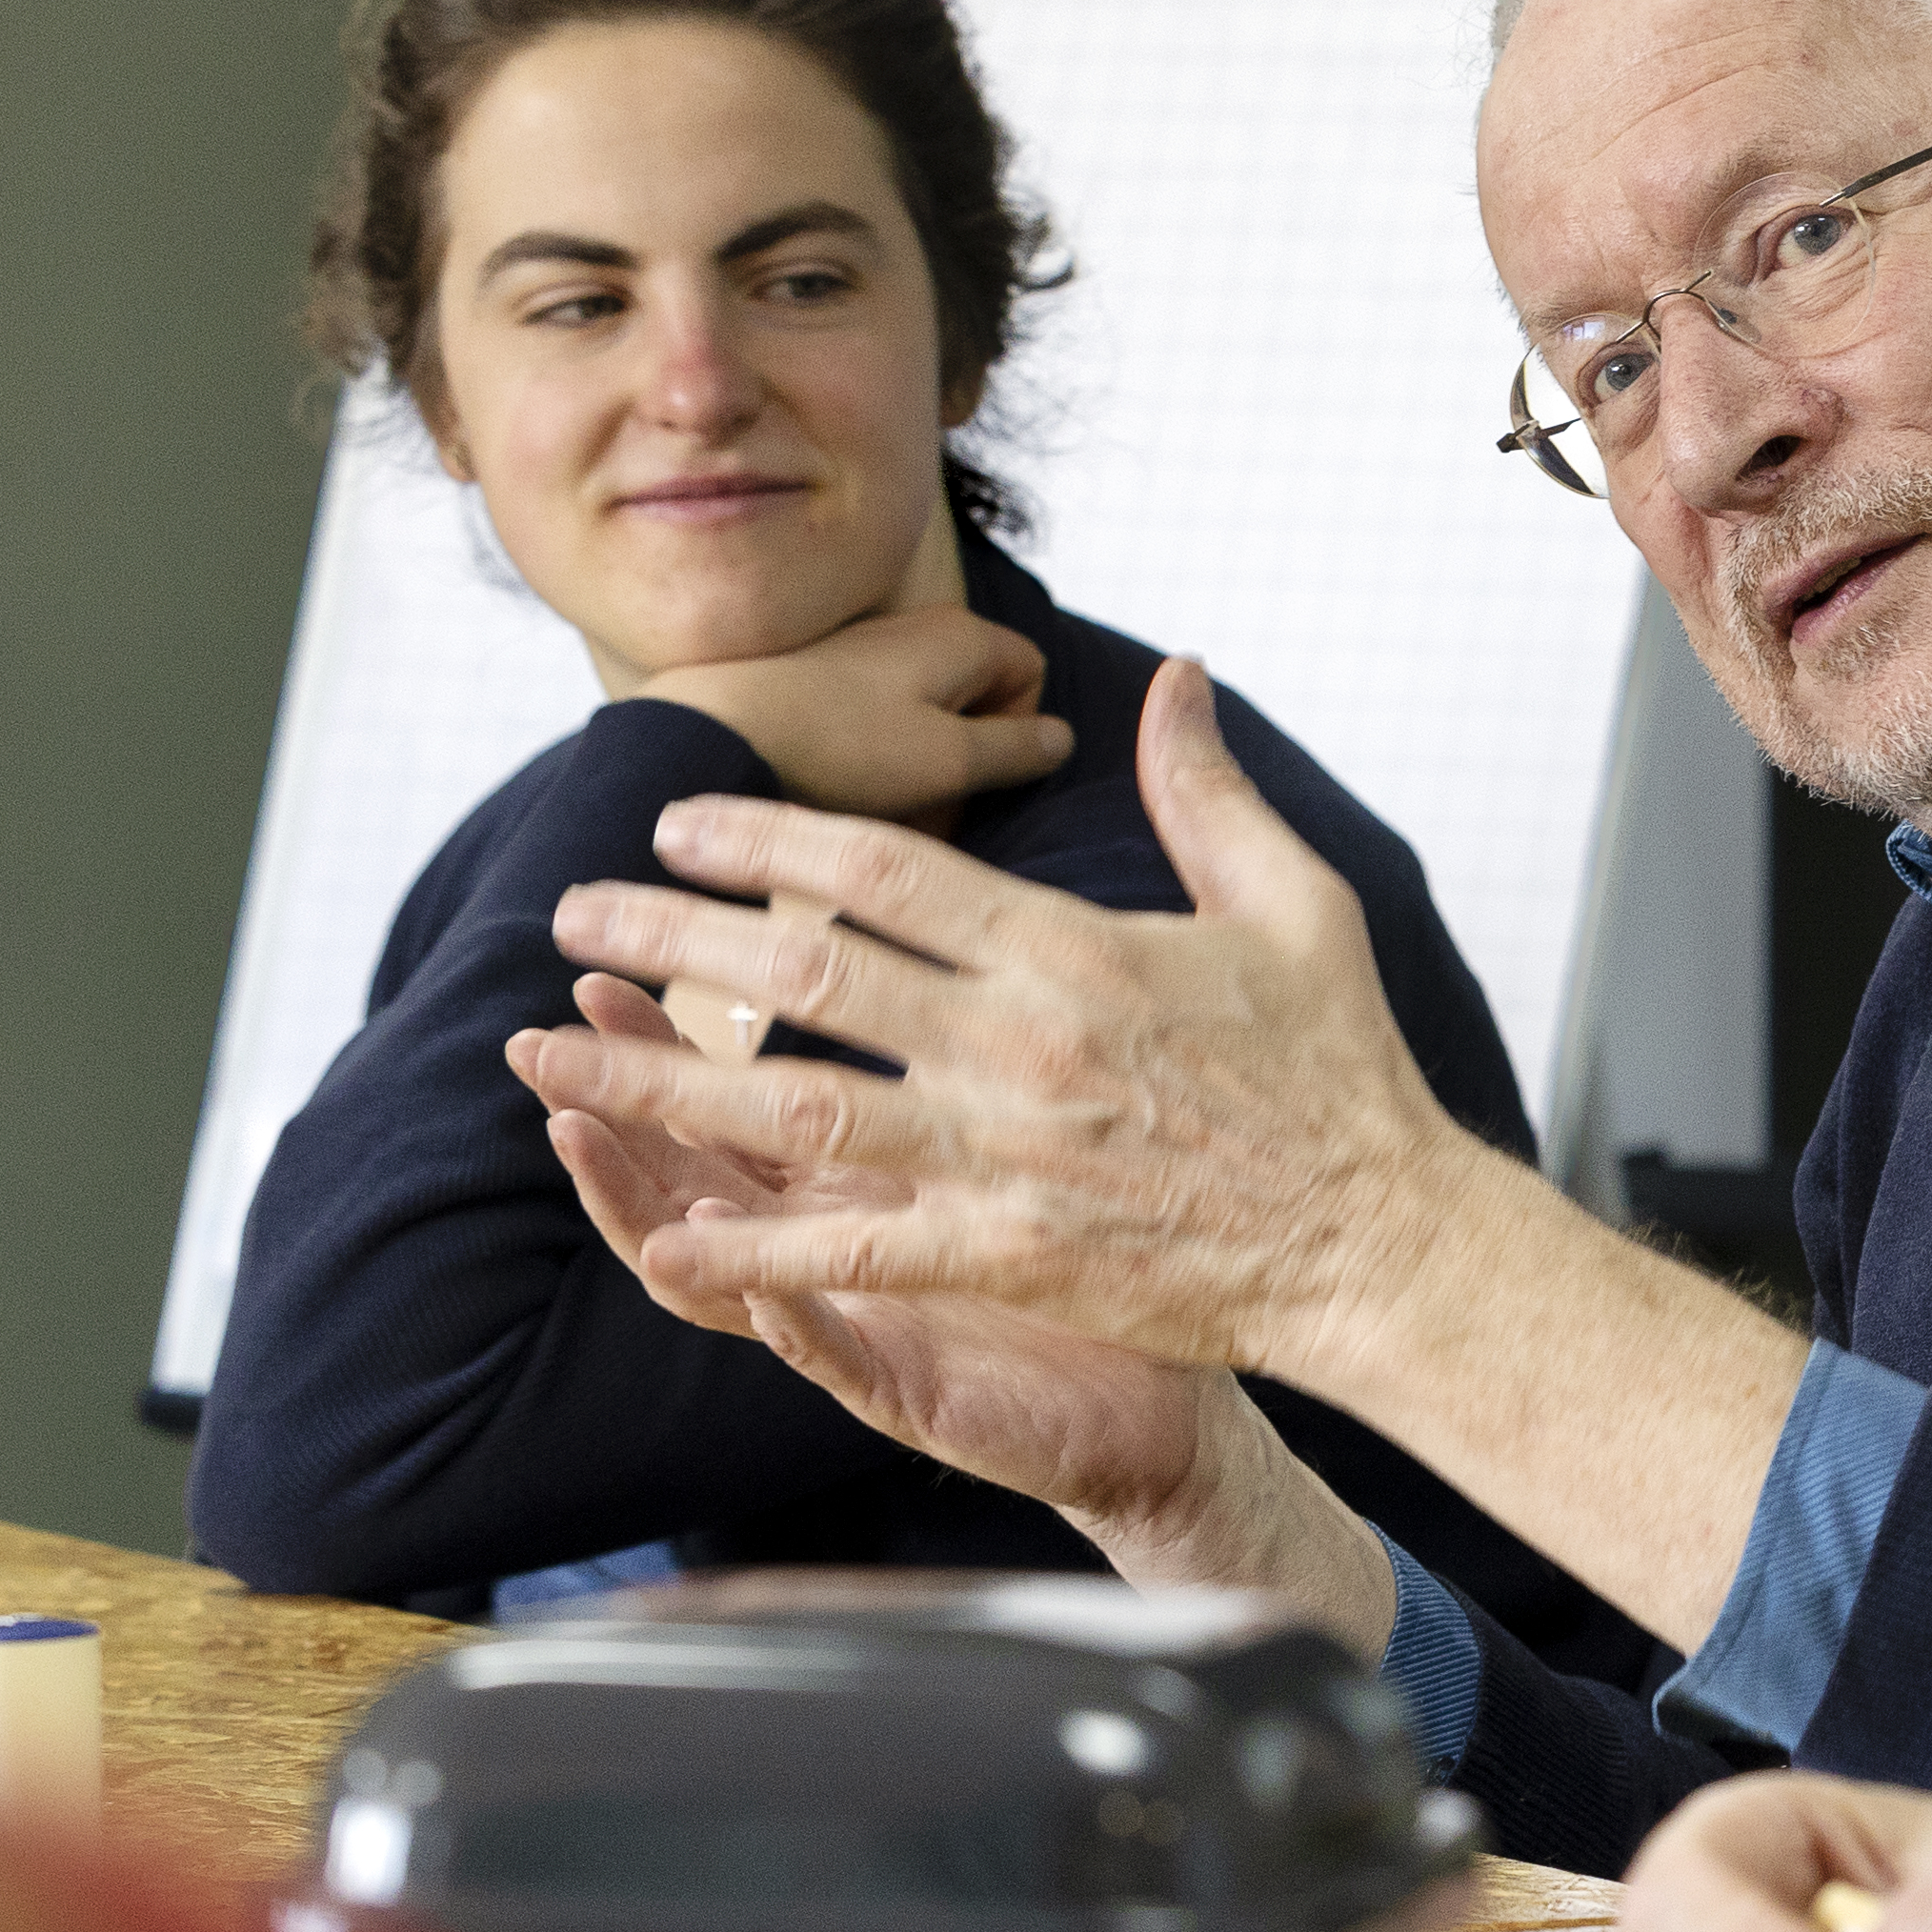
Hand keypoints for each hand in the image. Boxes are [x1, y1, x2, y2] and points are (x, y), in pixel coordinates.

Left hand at [514, 656, 1480, 1392]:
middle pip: (800, 973)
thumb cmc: (1340, 1072)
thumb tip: (1173, 676)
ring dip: (655, 1075)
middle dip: (666, 937)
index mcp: (1070, 949)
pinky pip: (851, 1246)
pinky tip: (659, 1241)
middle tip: (569, 912)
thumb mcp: (1292, 902)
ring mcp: (1002, 1155)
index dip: (762, 838)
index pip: (879, 870)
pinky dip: (749, 1247)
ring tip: (550, 1053)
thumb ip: (1208, 789)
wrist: (1381, 1239)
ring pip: (790, 1103)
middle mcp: (1015, 1044)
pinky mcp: (1007, 1254)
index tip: (677, 821)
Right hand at [519, 979, 1393, 1648]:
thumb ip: (979, 1027)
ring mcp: (866, 1320)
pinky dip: (780, 1310)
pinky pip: (831, 1351)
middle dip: (616, 1100)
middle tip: (543, 1036)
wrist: (1175, 1402)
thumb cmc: (1115, 1255)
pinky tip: (734, 1265)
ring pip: (719, 1269)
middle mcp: (840, 1246)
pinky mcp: (914, 1392)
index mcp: (862, 1172)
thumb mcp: (1032, 1128)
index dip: (667, 1035)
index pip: (736, 1092)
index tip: (611, 962)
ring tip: (580, 1137)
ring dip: (646, 1203)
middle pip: (694, 1168)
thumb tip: (949, 909)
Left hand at [638, 604, 1070, 822]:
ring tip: (876, 816)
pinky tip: (837, 805)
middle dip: (964, 768)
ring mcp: (861, 660)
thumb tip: (1059, 740)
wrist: (704, 738)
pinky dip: (870, 775)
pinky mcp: (816, 690)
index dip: (1018, 734)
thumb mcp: (946, 759)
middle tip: (928, 812)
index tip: (975, 773)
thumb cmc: (831, 747)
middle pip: (977, 706)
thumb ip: (1017, 749)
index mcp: (958, 634)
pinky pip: (873, 736)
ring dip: (916, 781)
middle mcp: (912, 632)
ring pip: (924, 728)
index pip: (1031, 676)